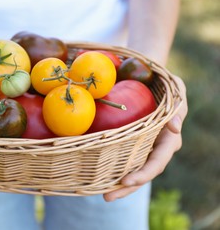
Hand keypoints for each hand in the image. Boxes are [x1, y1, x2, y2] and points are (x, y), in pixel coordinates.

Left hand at [103, 76, 187, 201]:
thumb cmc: (162, 83)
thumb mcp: (175, 88)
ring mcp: (141, 148)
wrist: (147, 78)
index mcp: (168, 139)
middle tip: (107, 197)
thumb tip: (175, 128)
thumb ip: (178, 106)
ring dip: (117, 185)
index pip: (157, 161)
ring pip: (131, 171)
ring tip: (102, 195)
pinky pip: (121, 160)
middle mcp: (155, 148)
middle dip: (127, 188)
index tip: (126, 180)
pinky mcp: (128, 144)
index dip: (143, 173)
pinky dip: (111, 170)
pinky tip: (97, 178)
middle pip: (143, 174)